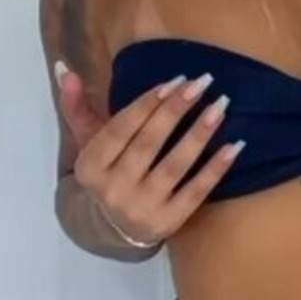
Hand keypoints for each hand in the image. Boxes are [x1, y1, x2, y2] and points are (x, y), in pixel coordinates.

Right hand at [55, 64, 241, 245]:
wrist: (114, 230)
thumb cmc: (107, 175)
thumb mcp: (88, 145)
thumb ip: (78, 108)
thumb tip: (66, 69)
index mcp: (91, 166)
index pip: (120, 129)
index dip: (147, 104)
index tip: (174, 81)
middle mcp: (113, 189)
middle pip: (149, 144)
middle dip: (176, 110)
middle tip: (202, 83)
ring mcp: (142, 208)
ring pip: (174, 166)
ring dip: (199, 134)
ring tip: (220, 106)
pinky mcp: (169, 222)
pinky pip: (196, 192)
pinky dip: (216, 169)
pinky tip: (234, 146)